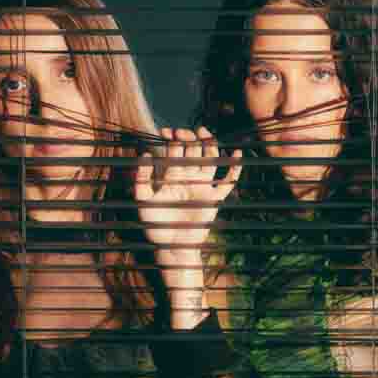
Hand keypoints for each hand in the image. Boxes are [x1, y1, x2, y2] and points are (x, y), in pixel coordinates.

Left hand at [134, 127, 241, 265]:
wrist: (172, 246)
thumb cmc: (155, 225)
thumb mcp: (143, 200)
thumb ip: (141, 179)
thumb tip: (144, 154)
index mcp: (172, 176)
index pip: (173, 152)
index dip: (170, 140)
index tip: (166, 131)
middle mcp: (188, 178)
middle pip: (192, 151)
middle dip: (188, 138)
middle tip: (182, 132)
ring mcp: (203, 187)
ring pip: (210, 160)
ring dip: (209, 144)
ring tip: (205, 133)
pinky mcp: (214, 199)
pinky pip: (227, 182)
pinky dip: (234, 169)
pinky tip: (236, 153)